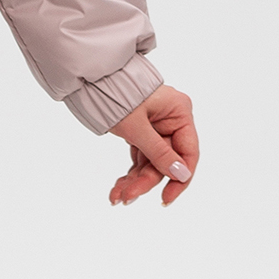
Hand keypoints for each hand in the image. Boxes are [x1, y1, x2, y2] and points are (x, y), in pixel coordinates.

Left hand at [108, 85, 198, 206]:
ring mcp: (156, 127)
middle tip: (127, 198)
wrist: (90, 78)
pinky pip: (139, 158)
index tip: (165, 199)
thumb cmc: (115, 93)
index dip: (179, 179)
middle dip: (145, 181)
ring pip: (151, 163)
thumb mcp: (136, 127)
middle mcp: (171, 120)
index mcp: (180, 112)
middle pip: (166, 161)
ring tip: (117, 196)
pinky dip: (129, 173)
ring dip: (135, 181)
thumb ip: (159, 153)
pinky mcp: (140, 132)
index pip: (188, 153)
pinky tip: (117, 188)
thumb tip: (181, 175)